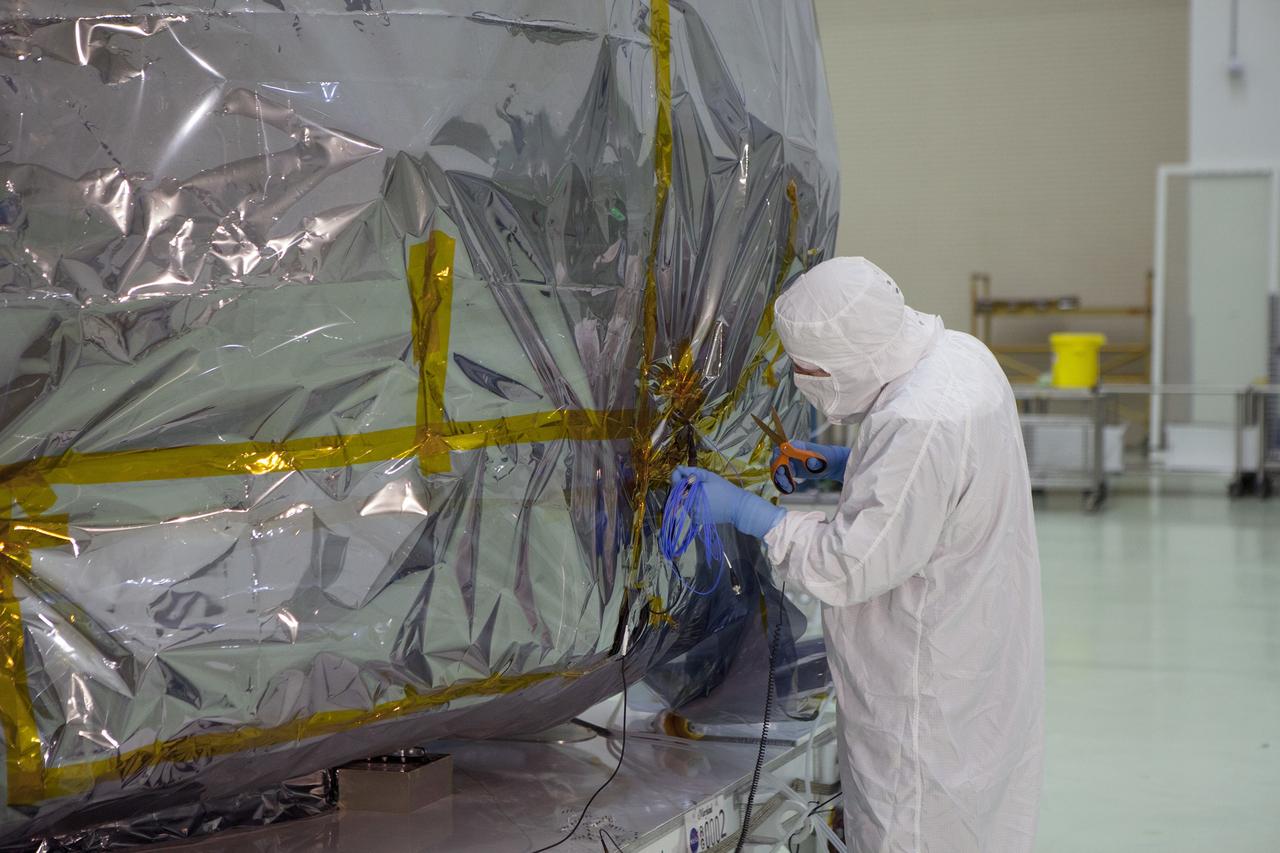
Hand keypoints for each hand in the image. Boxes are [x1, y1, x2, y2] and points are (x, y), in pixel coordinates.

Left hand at [670, 466, 785, 538]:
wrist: (737, 507)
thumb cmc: (724, 489)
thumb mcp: (709, 476)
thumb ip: (692, 472)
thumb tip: (679, 468)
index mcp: (692, 494)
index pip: (675, 484)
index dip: (675, 475)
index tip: (679, 469)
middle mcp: (690, 507)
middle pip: (678, 493)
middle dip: (682, 485)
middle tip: (692, 478)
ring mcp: (693, 515)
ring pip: (684, 502)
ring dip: (687, 494)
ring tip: (700, 489)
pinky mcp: (697, 520)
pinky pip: (690, 509)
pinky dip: (692, 503)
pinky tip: (703, 499)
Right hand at [769, 441, 850, 488]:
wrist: (832, 464)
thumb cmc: (827, 458)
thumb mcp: (821, 459)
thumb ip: (814, 460)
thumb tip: (808, 461)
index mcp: (796, 446)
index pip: (780, 450)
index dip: (779, 460)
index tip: (783, 470)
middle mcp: (790, 452)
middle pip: (776, 461)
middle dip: (778, 472)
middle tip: (786, 482)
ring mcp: (789, 461)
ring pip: (777, 470)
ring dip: (780, 480)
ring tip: (790, 487)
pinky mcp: (791, 470)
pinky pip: (782, 476)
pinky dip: (783, 483)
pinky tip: (791, 488)